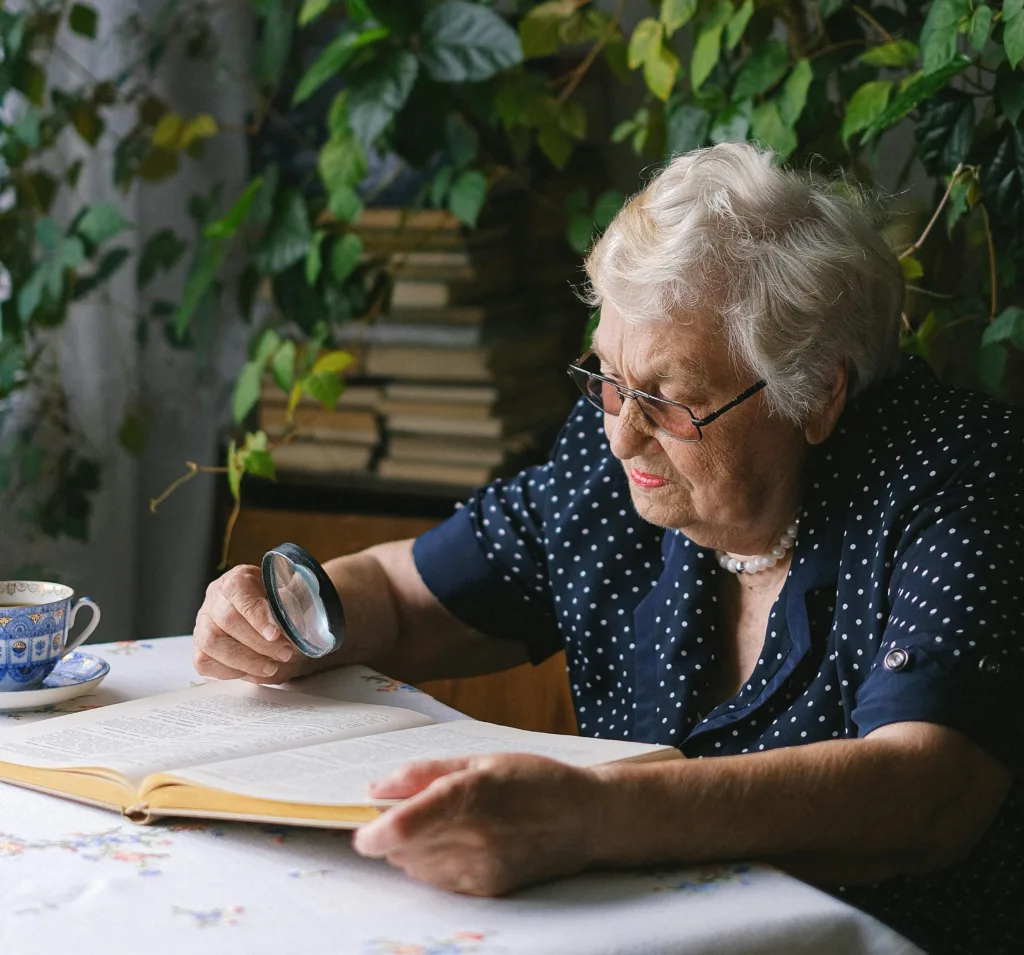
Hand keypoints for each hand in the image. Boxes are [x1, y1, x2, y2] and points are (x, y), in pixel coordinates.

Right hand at [193, 565, 309, 683]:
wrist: (279, 632)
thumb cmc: (284, 612)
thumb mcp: (294, 600)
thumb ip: (295, 601)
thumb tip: (295, 605)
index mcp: (238, 579)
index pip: (238, 589)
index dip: (255, 613)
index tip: (275, 633)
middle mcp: (215, 598)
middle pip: (227, 620)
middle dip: (259, 642)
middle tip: (285, 653)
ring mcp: (203, 623)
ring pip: (211, 643)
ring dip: (245, 660)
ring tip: (271, 667)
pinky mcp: (200, 648)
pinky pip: (205, 662)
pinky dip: (231, 671)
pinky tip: (253, 670)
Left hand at [352, 753, 605, 895]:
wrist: (585, 819)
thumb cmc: (534, 780)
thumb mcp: (480, 759)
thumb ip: (423, 773)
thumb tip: (375, 789)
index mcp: (470, 795)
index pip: (404, 826)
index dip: (372, 833)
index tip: (361, 830)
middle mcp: (474, 837)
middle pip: (403, 848)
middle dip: (393, 831)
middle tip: (410, 807)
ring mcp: (481, 868)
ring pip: (416, 867)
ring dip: (412, 848)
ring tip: (444, 823)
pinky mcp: (487, 889)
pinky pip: (439, 882)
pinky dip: (434, 864)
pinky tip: (459, 843)